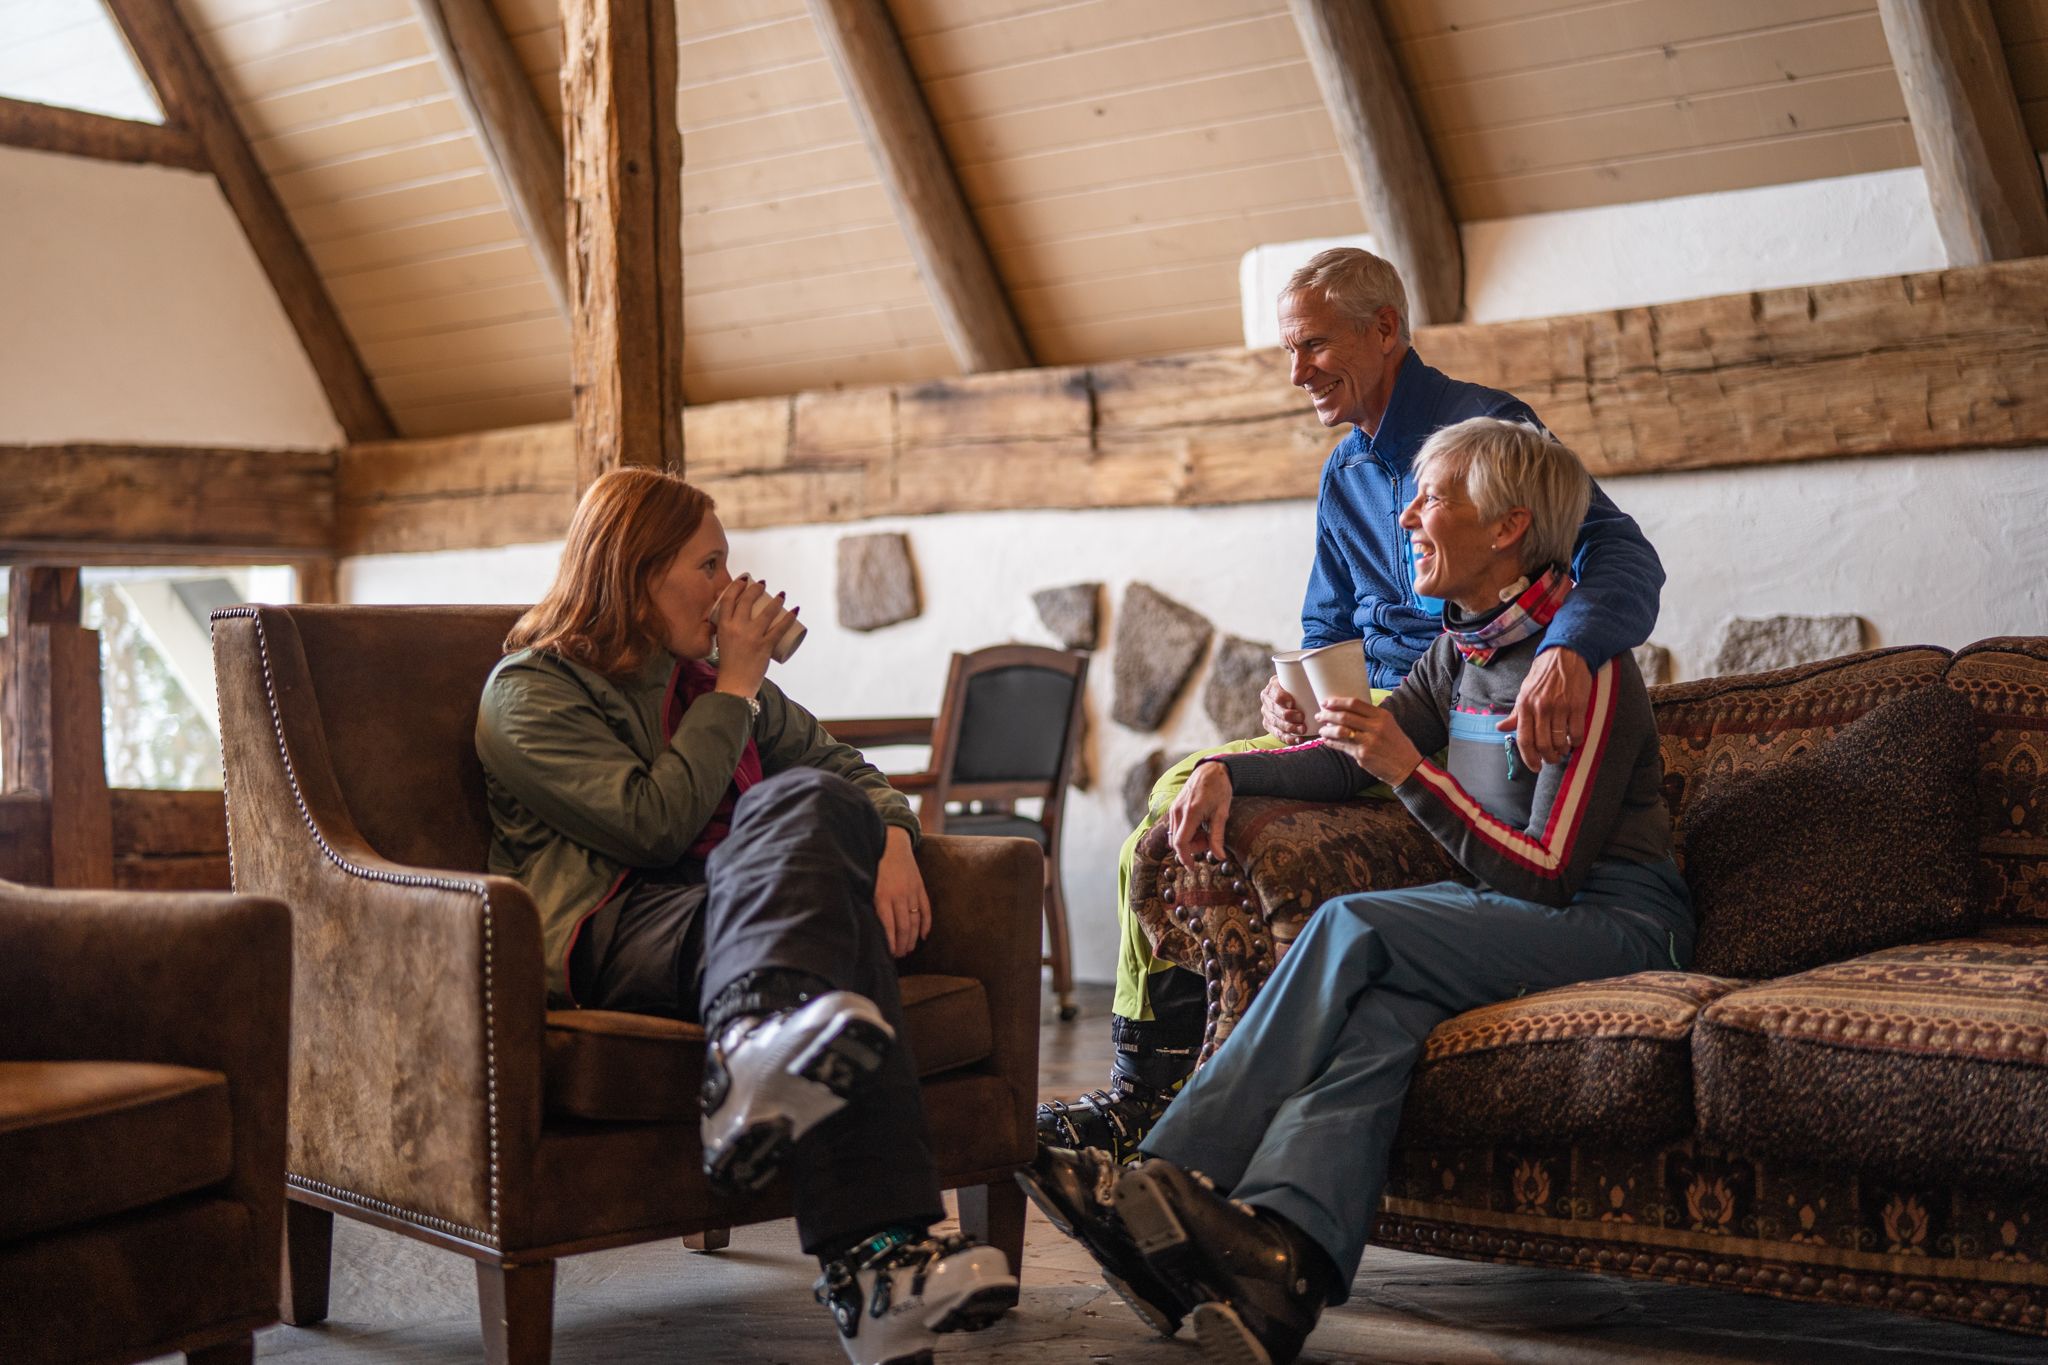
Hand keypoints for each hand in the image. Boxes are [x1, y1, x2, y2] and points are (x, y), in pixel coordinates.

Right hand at [712, 576, 796, 700]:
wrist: (734, 685)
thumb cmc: (729, 665)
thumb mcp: (722, 642)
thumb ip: (726, 630)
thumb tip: (735, 619)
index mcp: (723, 626)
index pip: (728, 599)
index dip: (737, 586)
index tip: (744, 580)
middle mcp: (736, 628)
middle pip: (747, 600)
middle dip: (756, 588)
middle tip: (763, 584)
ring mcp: (752, 637)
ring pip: (766, 612)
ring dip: (776, 600)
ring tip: (782, 595)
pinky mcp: (765, 646)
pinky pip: (780, 628)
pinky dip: (789, 618)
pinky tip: (795, 610)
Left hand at [873, 826, 928, 956]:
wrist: (891, 843)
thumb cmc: (874, 866)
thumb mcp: (867, 885)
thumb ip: (870, 904)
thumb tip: (869, 927)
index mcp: (883, 896)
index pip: (889, 927)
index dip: (890, 943)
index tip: (889, 954)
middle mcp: (899, 895)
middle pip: (904, 927)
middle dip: (902, 945)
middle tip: (900, 956)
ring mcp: (912, 891)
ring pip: (915, 921)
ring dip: (913, 938)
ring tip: (909, 949)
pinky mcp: (920, 887)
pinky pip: (926, 909)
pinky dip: (926, 924)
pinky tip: (924, 936)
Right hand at [1167, 761, 1232, 868]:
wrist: (1211, 770)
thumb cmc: (1219, 789)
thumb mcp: (1222, 813)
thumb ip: (1218, 836)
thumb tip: (1220, 857)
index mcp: (1190, 812)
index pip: (1180, 842)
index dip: (1185, 858)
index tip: (1192, 868)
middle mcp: (1178, 811)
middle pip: (1178, 841)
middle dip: (1192, 847)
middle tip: (1210, 840)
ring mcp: (1174, 808)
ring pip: (1176, 835)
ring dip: (1190, 840)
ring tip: (1206, 830)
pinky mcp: (1174, 807)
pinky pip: (1176, 827)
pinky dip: (1187, 832)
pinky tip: (1200, 825)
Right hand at [1260, 676, 1308, 742]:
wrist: (1298, 697)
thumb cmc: (1303, 687)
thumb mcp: (1302, 681)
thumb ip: (1308, 680)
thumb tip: (1322, 681)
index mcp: (1272, 686)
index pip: (1274, 693)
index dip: (1281, 698)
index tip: (1292, 703)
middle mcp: (1266, 699)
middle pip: (1275, 709)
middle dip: (1288, 716)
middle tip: (1302, 718)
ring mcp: (1266, 713)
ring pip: (1275, 723)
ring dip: (1289, 728)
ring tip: (1302, 730)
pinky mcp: (1269, 725)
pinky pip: (1277, 734)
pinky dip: (1288, 738)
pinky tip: (1298, 740)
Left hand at [1318, 696, 1420, 784]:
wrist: (1406, 767)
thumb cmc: (1396, 744)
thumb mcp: (1389, 724)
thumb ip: (1372, 717)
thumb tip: (1348, 710)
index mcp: (1382, 716)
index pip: (1354, 703)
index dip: (1337, 702)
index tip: (1326, 702)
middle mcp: (1375, 727)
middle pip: (1344, 716)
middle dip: (1327, 715)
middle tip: (1319, 715)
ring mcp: (1368, 742)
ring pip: (1340, 731)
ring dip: (1326, 729)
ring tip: (1321, 729)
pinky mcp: (1362, 755)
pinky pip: (1342, 746)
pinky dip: (1331, 742)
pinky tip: (1327, 740)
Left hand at [1501, 648, 1590, 768]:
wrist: (1565, 654)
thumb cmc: (1543, 674)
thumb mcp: (1525, 692)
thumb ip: (1516, 714)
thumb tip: (1501, 728)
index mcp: (1524, 705)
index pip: (1524, 739)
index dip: (1529, 758)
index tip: (1535, 767)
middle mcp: (1540, 707)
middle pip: (1543, 744)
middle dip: (1548, 758)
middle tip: (1552, 760)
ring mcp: (1560, 707)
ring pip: (1560, 741)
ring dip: (1562, 751)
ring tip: (1563, 750)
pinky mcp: (1577, 705)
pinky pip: (1576, 732)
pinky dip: (1576, 741)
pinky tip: (1574, 740)